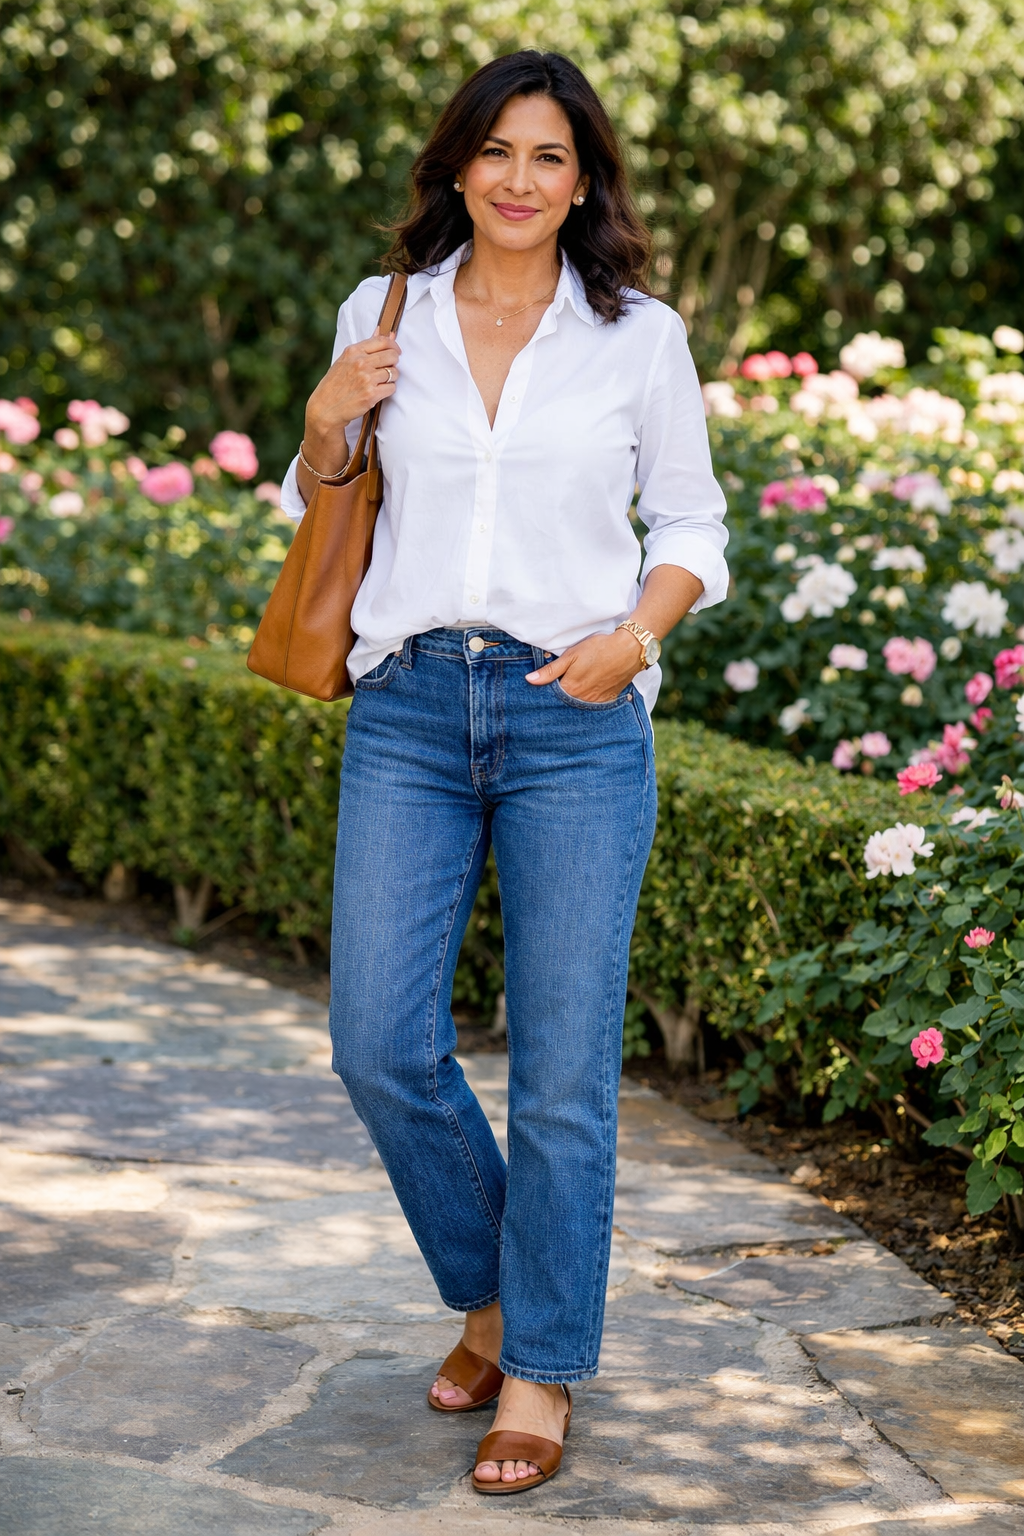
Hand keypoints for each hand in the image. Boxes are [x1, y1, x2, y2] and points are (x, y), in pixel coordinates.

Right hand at [302, 328, 401, 476]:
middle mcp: (360, 362)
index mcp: (353, 351)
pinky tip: (378, 393)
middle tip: (387, 370)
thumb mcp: (346, 360)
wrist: (325, 408)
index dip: (393, 346)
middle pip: (392, 356)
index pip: (382, 340)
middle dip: (394, 363)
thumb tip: (382, 329)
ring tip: (379, 383)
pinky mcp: (371, 394)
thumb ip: (365, 347)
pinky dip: (388, 391)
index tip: (395, 352)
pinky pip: (391, 388)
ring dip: (391, 378)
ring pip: (394, 373)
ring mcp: (366, 379)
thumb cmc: (335, 384)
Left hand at [525, 630, 641, 701]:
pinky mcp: (608, 699)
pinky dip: (587, 702)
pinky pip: (593, 706)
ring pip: (579, 705)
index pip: (552, 697)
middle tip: (559, 688)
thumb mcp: (571, 656)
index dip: (548, 692)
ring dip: (574, 700)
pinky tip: (587, 692)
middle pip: (565, 703)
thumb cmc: (598, 649)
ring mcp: (596, 701)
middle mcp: (582, 700)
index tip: (545, 688)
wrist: (629, 650)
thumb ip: (550, 670)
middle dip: (560, 698)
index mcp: (571, 689)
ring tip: (575, 688)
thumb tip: (530, 680)